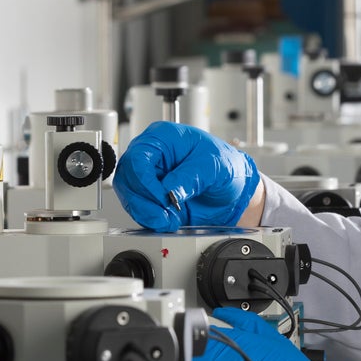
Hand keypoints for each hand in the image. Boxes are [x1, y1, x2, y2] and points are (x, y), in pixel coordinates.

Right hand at [113, 122, 260, 231]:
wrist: (233, 189)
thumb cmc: (225, 166)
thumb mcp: (214, 166)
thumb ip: (191, 177)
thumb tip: (169, 191)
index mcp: (163, 137)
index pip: (138, 156)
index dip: (145, 180)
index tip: (162, 198)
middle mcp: (152, 155)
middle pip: (128, 177)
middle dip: (144, 201)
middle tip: (165, 214)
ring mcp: (149, 176)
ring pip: (129, 195)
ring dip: (146, 212)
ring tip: (168, 221)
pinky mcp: (150, 196)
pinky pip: (138, 208)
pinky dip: (149, 219)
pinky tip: (165, 222)